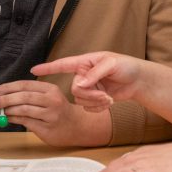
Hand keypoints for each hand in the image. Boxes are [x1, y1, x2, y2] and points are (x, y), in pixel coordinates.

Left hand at [0, 80, 81, 145]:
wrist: (77, 126)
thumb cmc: (59, 110)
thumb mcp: (48, 97)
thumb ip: (30, 95)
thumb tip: (5, 95)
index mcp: (50, 89)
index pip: (25, 85)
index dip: (8, 87)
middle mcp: (52, 100)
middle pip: (24, 96)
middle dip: (6, 98)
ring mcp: (50, 114)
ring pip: (24, 109)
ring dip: (9, 109)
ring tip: (1, 110)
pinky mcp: (47, 128)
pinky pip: (26, 122)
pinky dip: (14, 119)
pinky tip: (8, 118)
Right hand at [31, 52, 146, 111]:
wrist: (138, 81)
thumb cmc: (126, 66)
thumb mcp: (111, 64)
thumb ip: (94, 74)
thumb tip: (80, 84)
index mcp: (84, 63)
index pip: (62, 65)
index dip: (47, 68)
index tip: (33, 70)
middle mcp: (83, 75)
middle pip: (74, 90)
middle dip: (90, 95)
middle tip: (105, 96)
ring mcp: (88, 88)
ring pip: (80, 100)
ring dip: (95, 102)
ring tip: (109, 98)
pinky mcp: (93, 99)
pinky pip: (87, 108)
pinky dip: (98, 108)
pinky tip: (108, 103)